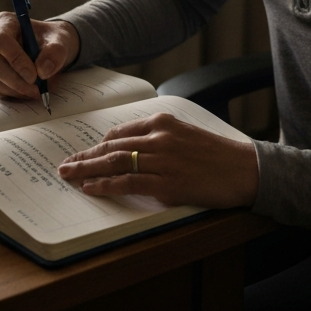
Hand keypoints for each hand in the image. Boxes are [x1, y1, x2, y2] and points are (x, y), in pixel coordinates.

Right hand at [0, 15, 80, 99]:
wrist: (49, 49)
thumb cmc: (51, 40)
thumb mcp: (60, 41)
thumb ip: (55, 52)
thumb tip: (42, 70)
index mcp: (5, 22)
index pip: (1, 40)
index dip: (15, 59)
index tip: (34, 75)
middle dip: (13, 79)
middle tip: (35, 89)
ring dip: (15, 89)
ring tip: (37, 90)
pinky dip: (14, 93)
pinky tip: (28, 90)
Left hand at [58, 111, 259, 208]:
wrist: (245, 169)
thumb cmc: (217, 154)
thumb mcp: (186, 134)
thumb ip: (159, 137)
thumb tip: (130, 148)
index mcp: (163, 122)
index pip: (120, 132)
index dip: (98, 145)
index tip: (85, 152)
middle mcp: (159, 138)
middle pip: (111, 147)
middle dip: (85, 156)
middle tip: (65, 164)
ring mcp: (162, 160)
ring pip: (114, 163)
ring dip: (86, 170)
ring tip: (68, 175)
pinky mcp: (167, 183)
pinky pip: (127, 183)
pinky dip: (105, 185)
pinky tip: (90, 188)